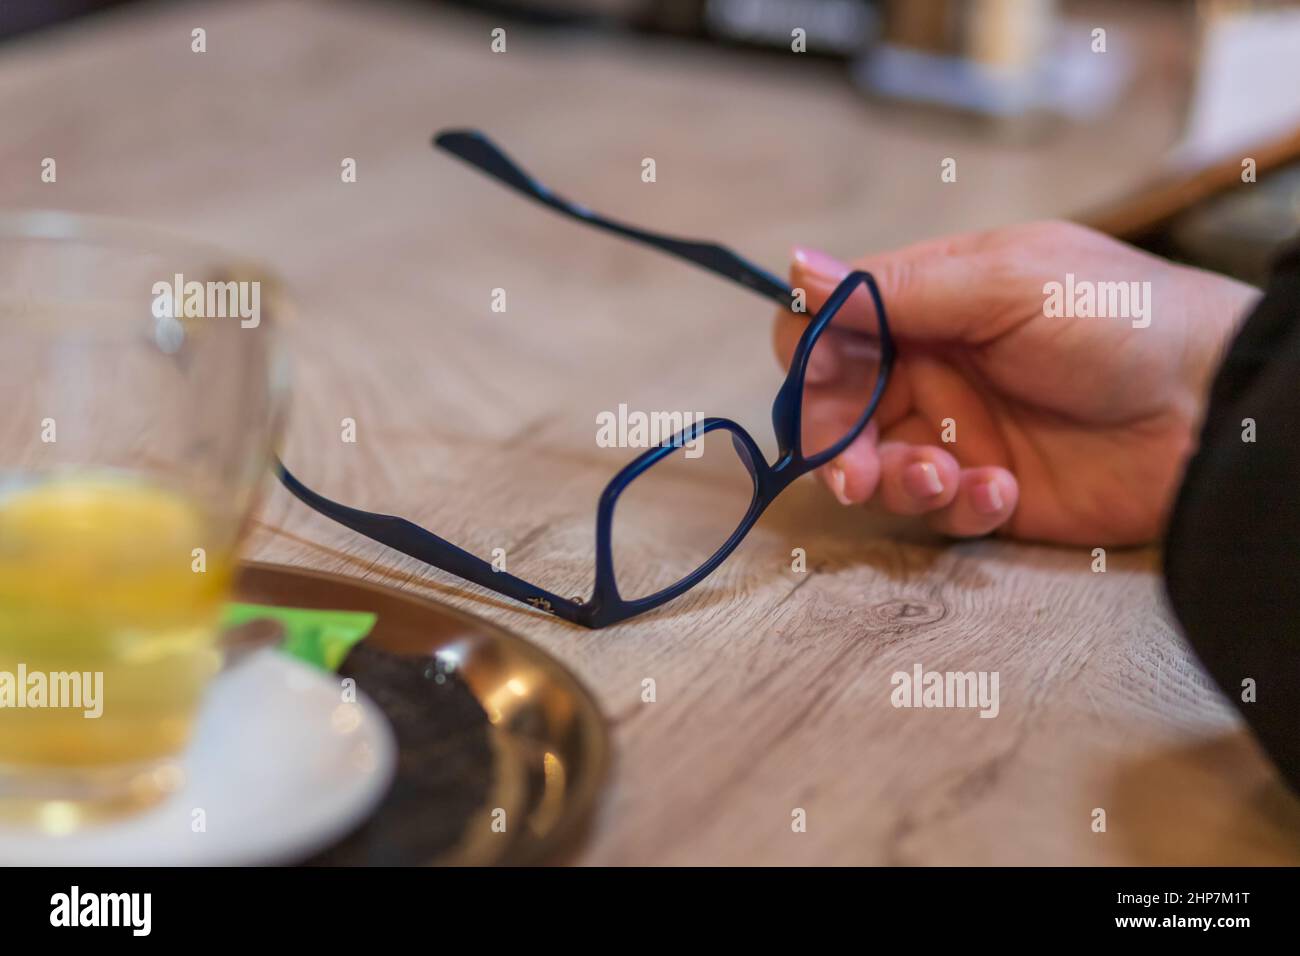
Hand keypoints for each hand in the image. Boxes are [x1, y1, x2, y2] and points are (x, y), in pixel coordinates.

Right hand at [773, 221, 1258, 544]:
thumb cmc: (1121, 317)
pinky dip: (958, 506)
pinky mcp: (987, 492)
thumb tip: (796, 268)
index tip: (823, 386)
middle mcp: (930, 368)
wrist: (1215, 405)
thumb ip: (897, 290)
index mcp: (927, 304)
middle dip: (837, 444)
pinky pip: (936, 512)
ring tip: (948, 478)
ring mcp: (957, 433)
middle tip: (855, 476)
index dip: (811, 359)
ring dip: (897, 480)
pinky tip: (1004, 489)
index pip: (828, 329)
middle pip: (837, 410)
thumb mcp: (1006, 286)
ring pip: (876, 467)